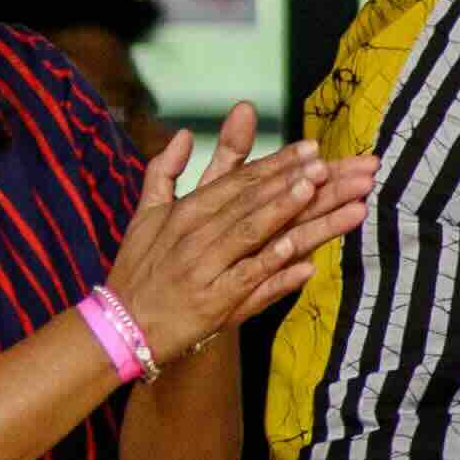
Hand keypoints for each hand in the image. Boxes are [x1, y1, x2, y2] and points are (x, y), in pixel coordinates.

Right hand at [104, 108, 375, 364]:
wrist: (122, 326)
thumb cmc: (141, 268)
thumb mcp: (147, 215)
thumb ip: (165, 172)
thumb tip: (184, 134)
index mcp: (186, 210)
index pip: (239, 180)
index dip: (277, 164)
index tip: (313, 148)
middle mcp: (196, 233)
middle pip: (254, 200)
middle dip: (298, 180)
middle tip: (338, 165)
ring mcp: (205, 266)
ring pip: (254, 232)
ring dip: (288, 210)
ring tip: (320, 190)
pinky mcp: (213, 301)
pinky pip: (248, 279)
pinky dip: (273, 266)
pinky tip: (303, 256)